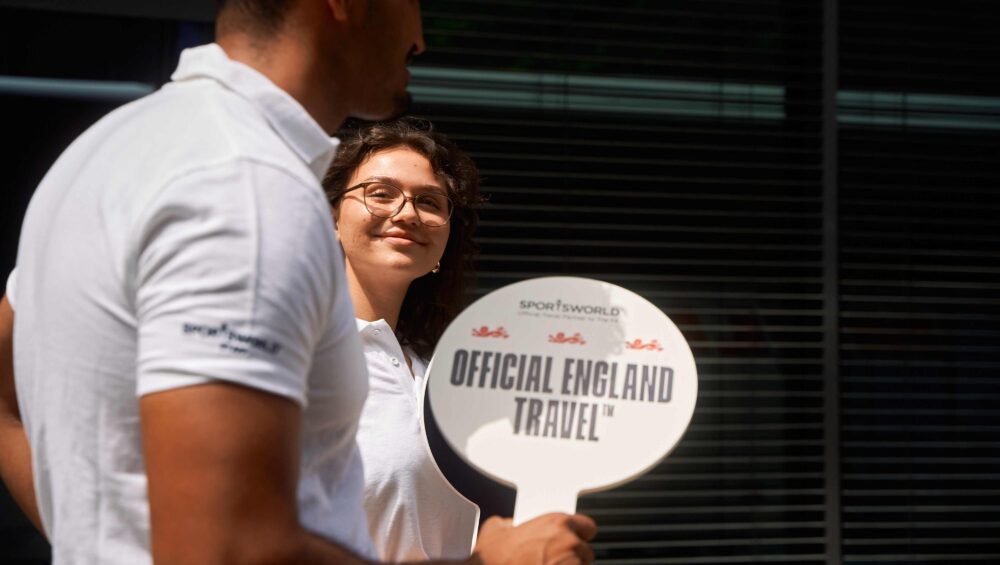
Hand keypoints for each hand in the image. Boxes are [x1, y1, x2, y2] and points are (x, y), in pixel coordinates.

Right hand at [470, 513, 596, 564]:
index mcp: (557, 523)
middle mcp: (569, 541)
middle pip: (586, 553)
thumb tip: (507, 525)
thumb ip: (506, 523)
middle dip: (573, 559)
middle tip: (552, 564)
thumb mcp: (493, 531)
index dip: (578, 537)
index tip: (569, 545)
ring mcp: (572, 564)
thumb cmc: (492, 559)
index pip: (588, 527)